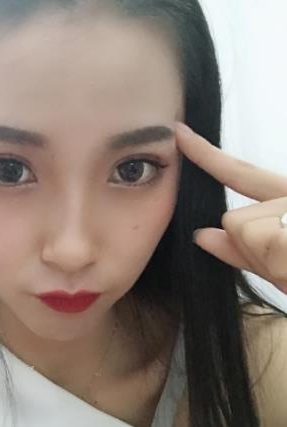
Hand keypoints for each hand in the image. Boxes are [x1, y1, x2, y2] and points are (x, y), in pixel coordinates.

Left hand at [174, 122, 286, 294]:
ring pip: (245, 232)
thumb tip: (201, 236)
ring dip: (271, 262)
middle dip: (253, 251)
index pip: (240, 174)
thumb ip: (244, 253)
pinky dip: (281, 264)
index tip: (178, 133)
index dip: (206, 155)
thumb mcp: (280, 266)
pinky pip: (267, 241)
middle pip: (234, 222)